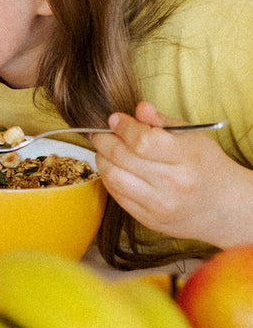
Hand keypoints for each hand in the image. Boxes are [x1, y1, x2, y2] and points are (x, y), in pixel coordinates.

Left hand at [90, 100, 252, 246]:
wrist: (225, 207)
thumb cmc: (206, 165)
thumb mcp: (193, 137)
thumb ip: (163, 121)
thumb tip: (139, 108)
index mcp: (188, 158)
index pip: (142, 141)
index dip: (123, 127)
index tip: (115, 119)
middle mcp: (174, 184)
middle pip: (122, 157)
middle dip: (104, 140)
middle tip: (101, 133)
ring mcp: (160, 205)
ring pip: (113, 177)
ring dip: (102, 159)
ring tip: (105, 150)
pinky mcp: (149, 219)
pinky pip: (116, 195)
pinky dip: (109, 178)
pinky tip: (115, 168)